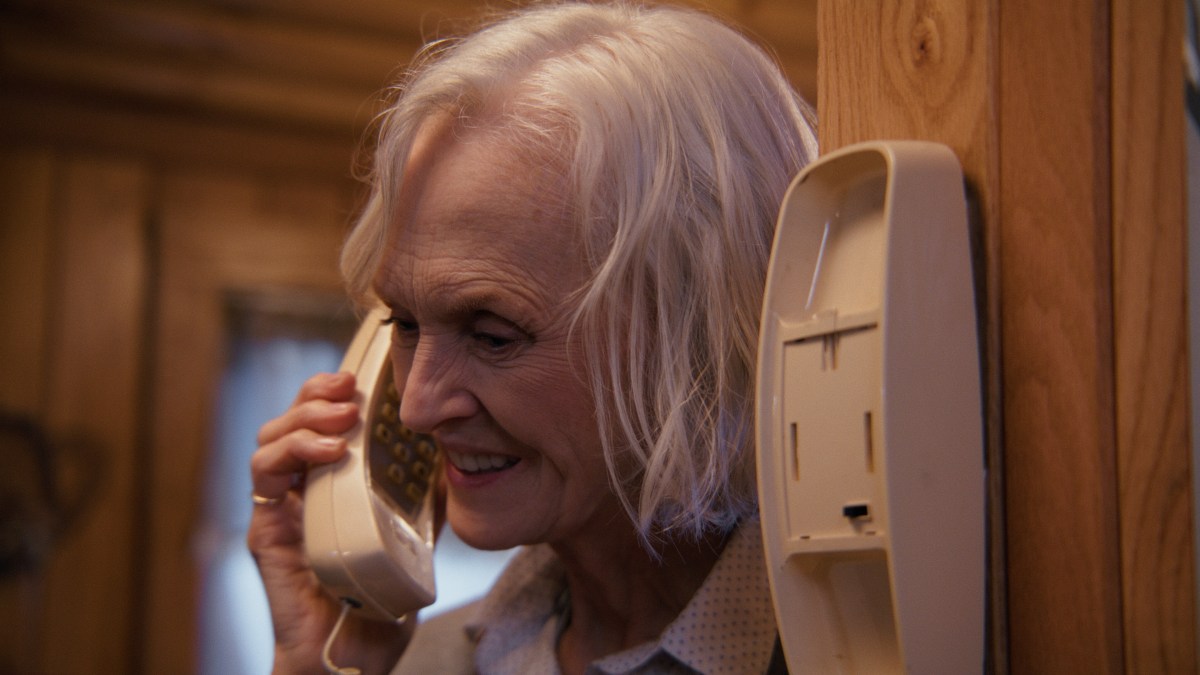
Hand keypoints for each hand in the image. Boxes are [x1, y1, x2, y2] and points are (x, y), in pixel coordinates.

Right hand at [247, 371, 411, 673]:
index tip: (364, 379)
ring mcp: (281, 508)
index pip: (323, 422)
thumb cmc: (379, 600)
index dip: (335, 393)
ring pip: (271, 438)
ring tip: (340, 418)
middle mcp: (301, 489)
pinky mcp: (266, 531)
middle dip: (316, 393)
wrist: (356, 653)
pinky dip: (289, 454)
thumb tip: (456, 460)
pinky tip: (327, 453)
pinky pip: (263, 478)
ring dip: (303, 417)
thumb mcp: (415, 536)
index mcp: (331, 483)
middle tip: (348, 387)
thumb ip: (426, 500)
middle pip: (292, 419)